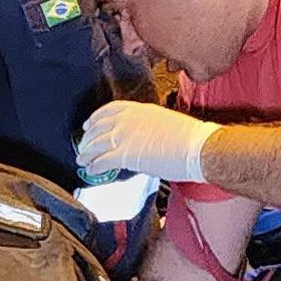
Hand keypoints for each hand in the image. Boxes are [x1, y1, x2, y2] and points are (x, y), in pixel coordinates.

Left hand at [78, 99, 217, 184]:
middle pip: (99, 126)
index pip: (110, 109)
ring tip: (82, 159)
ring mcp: (126, 135)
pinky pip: (103, 160)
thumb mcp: (165, 121)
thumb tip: (142, 136)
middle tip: (83, 145)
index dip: (96, 118)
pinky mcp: (126, 154)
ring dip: (87, 152)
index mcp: (139, 109)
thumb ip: (148, 126)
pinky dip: (95, 166)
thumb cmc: (190, 137)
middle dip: (88, 137)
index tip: (89, 124)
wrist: (197, 147)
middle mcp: (129, 119)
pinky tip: (92, 170)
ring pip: (97, 143)